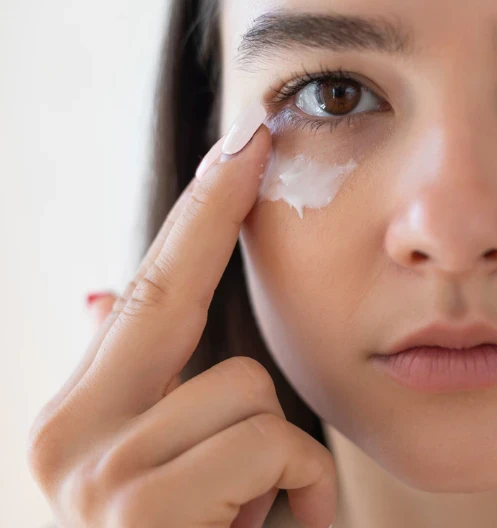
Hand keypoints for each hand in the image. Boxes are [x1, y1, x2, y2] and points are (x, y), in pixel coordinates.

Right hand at [27, 126, 336, 527]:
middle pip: (172, 292)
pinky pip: (268, 448)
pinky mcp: (142, 519)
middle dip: (216, 216)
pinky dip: (297, 491)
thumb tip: (101, 290)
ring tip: (256, 513)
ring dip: (281, 455)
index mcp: (82, 416)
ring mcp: (98, 480)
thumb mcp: (180, 464)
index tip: (238, 143)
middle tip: (251, 136)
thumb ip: (148, 380)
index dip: (197, 212)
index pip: (149, 287)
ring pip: (246, 390)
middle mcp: (68, 437)